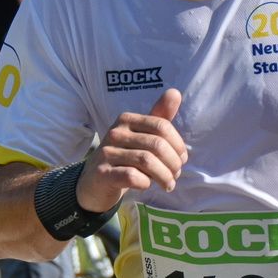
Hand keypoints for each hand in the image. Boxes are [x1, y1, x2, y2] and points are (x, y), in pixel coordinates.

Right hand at [76, 89, 184, 211]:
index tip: (182, 159)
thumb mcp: (142, 136)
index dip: (178, 145)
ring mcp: (107, 153)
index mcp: (126, 119)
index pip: (162, 126)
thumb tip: (175, 92)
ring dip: (164, 176)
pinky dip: (146, 183)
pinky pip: (132, 176)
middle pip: (157, 145)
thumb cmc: (124, 158)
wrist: (95, 183)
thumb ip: (159, 118)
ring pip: (147, 161)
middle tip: (176, 174)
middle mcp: (115, 132)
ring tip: (168, 184)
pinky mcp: (103, 174)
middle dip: (173, 163)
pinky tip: (147, 185)